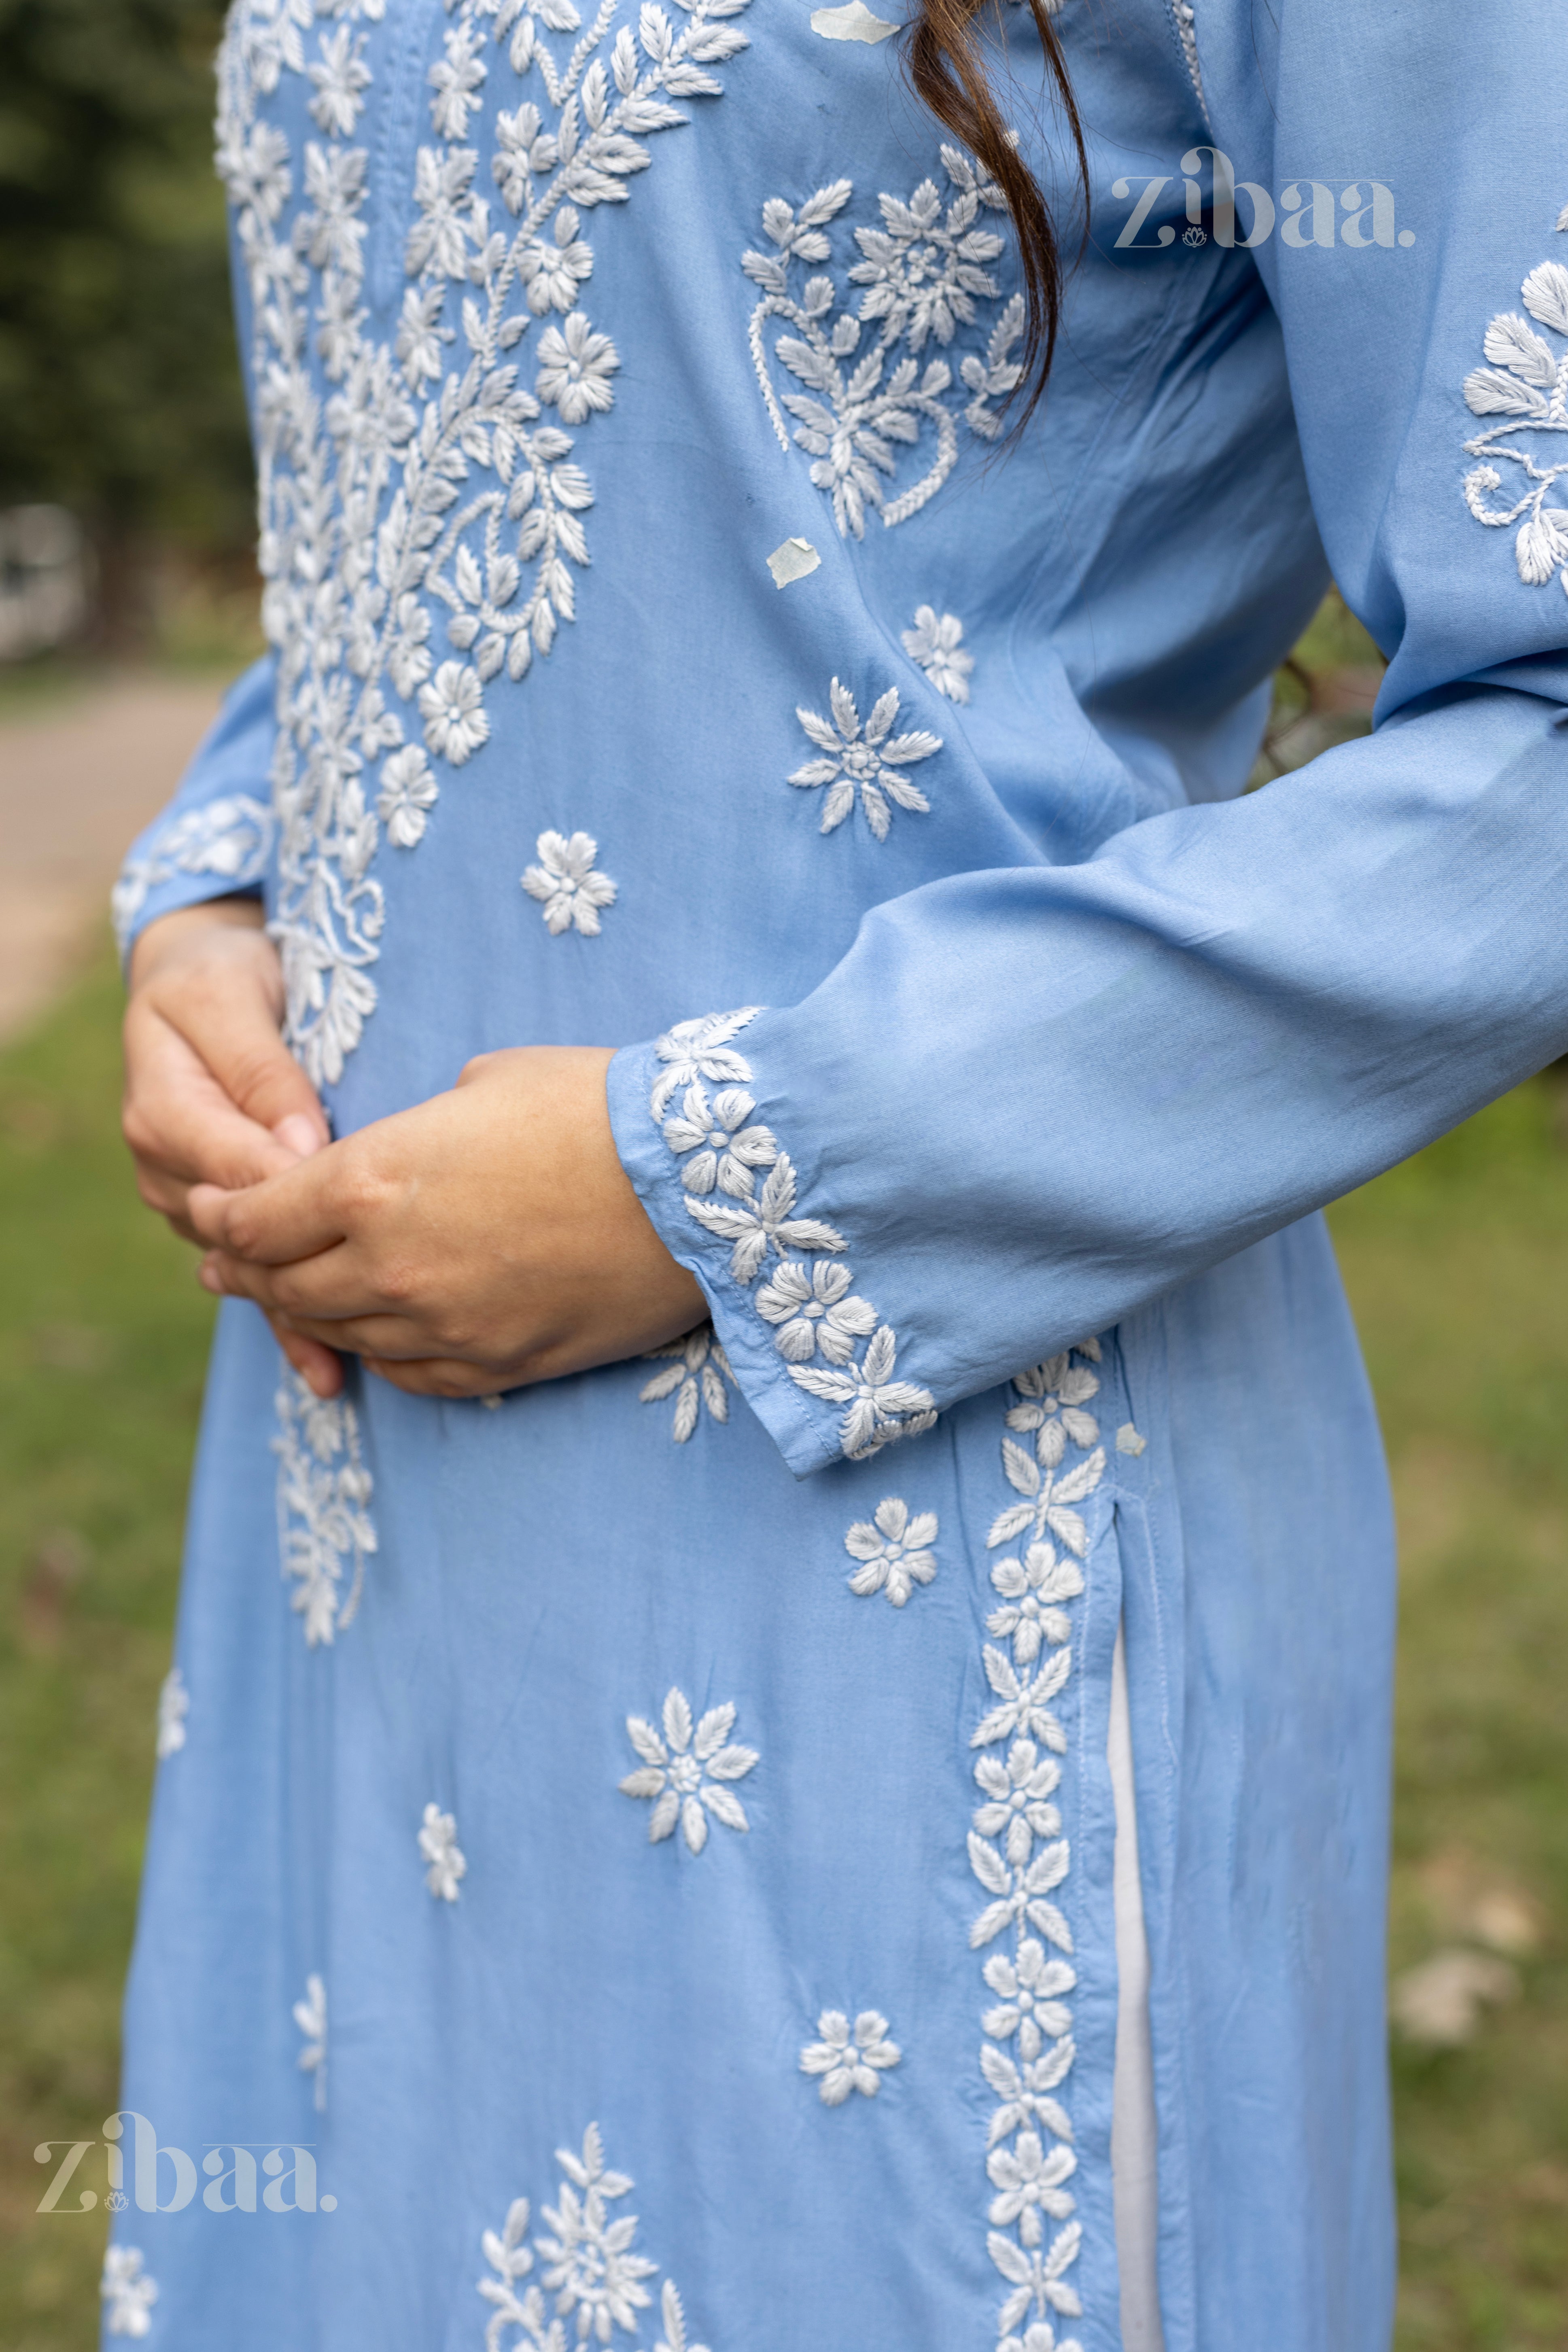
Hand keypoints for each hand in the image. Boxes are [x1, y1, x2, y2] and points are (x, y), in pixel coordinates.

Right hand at [122, 900, 339, 1394]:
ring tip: (379, 1345)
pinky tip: (332, 1375)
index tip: (365, 1195)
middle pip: (244, 1232)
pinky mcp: (226, 1227)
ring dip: (310, 1305)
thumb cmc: (225, 977)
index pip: (235, 1167)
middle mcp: (169, 1173)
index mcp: (163, 1112)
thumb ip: (261, 1068)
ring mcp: (194, 1208)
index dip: (299, 1186)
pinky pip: (258, 1281)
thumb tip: (301, 1144)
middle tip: (401, 1287)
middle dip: (314, 1262)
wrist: (202, 989)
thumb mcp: (231, 997)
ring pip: (252, 1266)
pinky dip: (296, 1327)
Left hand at [187, 1047, 707, 1399]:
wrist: (700, 1183)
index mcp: (371, 1181)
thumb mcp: (483, 1082)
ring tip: (287, 1300)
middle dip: (244, 1271)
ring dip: (307, 1314)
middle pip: (283, 1284)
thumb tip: (408, 1148)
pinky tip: (372, 1339)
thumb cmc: (596, 1106)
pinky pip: (410, 1374)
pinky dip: (380, 1354)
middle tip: (224, 1264)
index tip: (208, 1209)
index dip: (220, 1215)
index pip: (256, 1218)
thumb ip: (416, 1129)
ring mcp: (444, 1325)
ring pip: (342, 1334)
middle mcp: (390, 1266)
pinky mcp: (498, 1364)